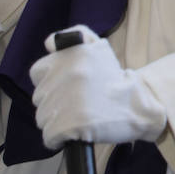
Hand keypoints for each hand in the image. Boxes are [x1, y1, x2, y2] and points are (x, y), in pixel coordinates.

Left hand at [29, 25, 166, 148]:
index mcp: (69, 57)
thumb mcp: (98, 47)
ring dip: (56, 121)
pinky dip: (59, 138)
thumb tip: (48, 43)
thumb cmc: (114, 79)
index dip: (50, 81)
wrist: (137, 106)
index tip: (64, 87)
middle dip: (54, 103)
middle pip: (40, 98)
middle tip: (75, 103)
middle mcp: (65, 77)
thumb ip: (74, 35)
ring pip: (43, 118)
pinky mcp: (68, 126)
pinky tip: (74, 132)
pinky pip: (49, 136)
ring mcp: (66, 102)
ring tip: (77, 117)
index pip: (37, 72)